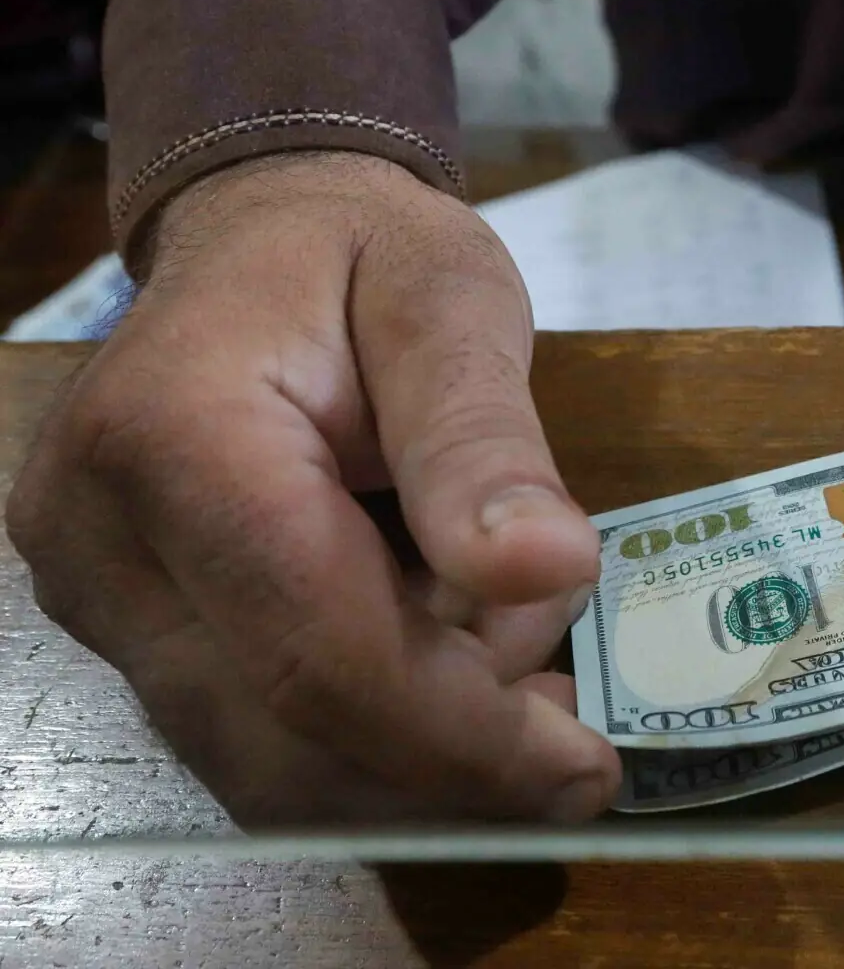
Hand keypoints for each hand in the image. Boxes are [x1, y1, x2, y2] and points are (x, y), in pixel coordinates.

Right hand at [6, 153, 620, 823]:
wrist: (263, 236)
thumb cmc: (364, 257)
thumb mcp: (452, 305)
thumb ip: (484, 441)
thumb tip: (550, 569)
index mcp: (174, 441)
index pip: (314, 649)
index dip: (457, 735)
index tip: (582, 773)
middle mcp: (100, 542)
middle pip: (280, 736)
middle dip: (447, 758)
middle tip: (574, 738)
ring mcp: (96, 598)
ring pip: (262, 761)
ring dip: (414, 750)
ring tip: (517, 662)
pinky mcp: (125, 631)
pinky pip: (251, 732)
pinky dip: (370, 732)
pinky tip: (453, 669)